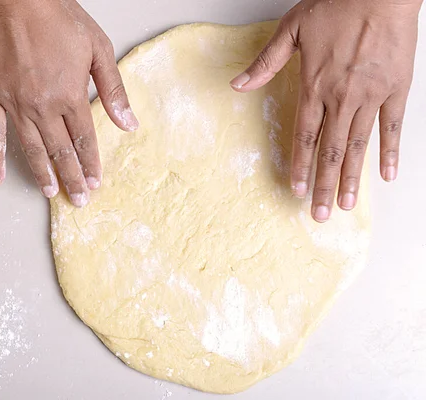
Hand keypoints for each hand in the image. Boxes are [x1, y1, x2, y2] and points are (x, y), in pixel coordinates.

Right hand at [0, 0, 137, 206]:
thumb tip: (129, 123)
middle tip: (78, 198)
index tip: (95, 182)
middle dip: (71, 177)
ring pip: (31, 148)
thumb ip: (113, 90)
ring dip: (42, 173)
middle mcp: (42, 106)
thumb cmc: (57, 16)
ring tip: (50, 192)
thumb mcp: (98, 49)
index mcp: (69, 95)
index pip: (84, 140)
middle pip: (60, 150)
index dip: (91, 164)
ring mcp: (14, 103)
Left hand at [231, 0, 421, 221]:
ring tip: (346, 205)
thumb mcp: (291, 30)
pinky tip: (386, 176)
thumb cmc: (336, 5)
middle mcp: (342, 99)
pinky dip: (389, 152)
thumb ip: (265, 62)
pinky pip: (392, 128)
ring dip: (351, 177)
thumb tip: (237, 84)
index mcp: (315, 87)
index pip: (304, 136)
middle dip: (324, 185)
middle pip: (330, 151)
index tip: (297, 190)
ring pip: (358, 146)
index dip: (300, 165)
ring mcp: (371, 97)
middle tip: (320, 214)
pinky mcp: (396, 90)